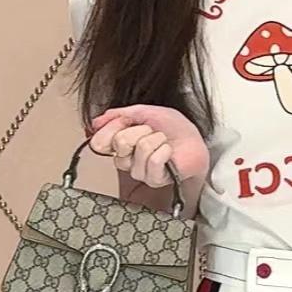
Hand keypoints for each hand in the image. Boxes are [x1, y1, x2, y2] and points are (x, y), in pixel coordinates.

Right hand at [85, 104, 209, 187]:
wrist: (194, 140)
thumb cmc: (174, 128)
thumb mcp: (146, 112)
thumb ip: (121, 114)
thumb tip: (97, 122)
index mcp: (121, 143)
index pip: (100, 141)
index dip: (114, 126)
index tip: (127, 120)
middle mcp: (126, 159)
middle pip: (120, 142)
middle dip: (141, 129)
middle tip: (152, 131)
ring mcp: (138, 171)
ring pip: (140, 148)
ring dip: (157, 138)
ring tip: (163, 141)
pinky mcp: (153, 179)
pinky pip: (154, 160)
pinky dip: (165, 150)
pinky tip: (168, 152)